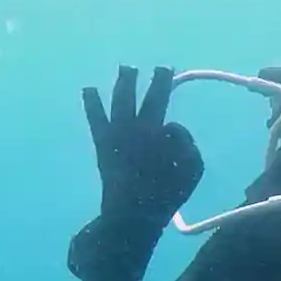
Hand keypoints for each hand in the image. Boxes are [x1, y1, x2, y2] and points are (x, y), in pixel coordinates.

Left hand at [83, 66, 203, 227]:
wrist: (132, 212)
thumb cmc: (166, 193)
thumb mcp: (192, 169)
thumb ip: (186, 142)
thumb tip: (171, 126)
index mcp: (157, 130)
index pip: (162, 98)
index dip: (165, 82)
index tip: (169, 70)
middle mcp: (135, 124)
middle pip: (145, 96)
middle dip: (154, 80)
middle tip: (160, 68)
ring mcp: (116, 132)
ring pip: (121, 100)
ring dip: (124, 82)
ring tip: (126, 69)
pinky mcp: (102, 143)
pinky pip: (96, 118)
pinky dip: (92, 102)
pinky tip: (88, 89)